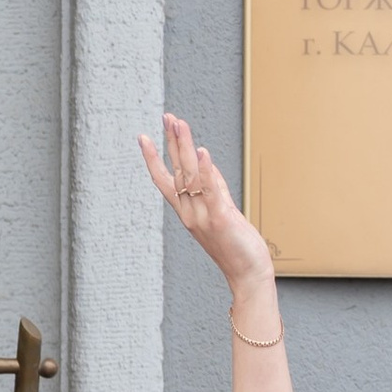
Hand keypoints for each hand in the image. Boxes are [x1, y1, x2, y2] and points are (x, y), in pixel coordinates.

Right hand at [138, 112, 274, 304]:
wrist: (247, 274)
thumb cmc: (236, 247)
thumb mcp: (222, 212)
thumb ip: (213, 188)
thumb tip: (206, 163)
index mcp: (187, 212)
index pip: (164, 181)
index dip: (153, 159)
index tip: (143, 138)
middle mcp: (190, 213)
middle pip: (177, 171)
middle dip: (172, 142)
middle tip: (167, 117)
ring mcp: (203, 216)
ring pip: (190, 176)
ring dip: (184, 148)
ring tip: (180, 124)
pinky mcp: (220, 218)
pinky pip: (210, 191)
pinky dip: (205, 170)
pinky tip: (202, 152)